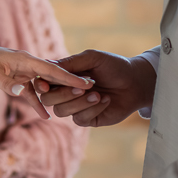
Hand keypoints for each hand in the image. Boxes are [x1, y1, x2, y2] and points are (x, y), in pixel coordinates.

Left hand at [0, 46, 93, 118]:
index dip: (70, 77)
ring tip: (75, 102)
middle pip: (54, 75)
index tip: (87, 82)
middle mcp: (28, 64)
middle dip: (71, 83)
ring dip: (58, 93)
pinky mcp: (19, 79)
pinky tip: (45, 116)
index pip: (52, 69)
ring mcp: (25, 71)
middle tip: (91, 89)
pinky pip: (33, 92)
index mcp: (26, 59)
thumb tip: (22, 92)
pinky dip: (38, 103)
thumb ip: (8, 84)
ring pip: (46, 84)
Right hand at [36, 50, 154, 126]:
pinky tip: (105, 100)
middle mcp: (66, 93)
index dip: (42, 85)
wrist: (135, 82)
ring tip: (98, 93)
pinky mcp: (87, 119)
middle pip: (48, 100)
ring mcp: (75, 107)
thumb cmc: (113, 66)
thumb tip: (48, 65)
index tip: (46, 85)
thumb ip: (71, 62)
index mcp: (63, 77)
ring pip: (61, 111)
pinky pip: (79, 119)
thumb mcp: (92, 58)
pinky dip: (92, 109)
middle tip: (82, 88)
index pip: (44, 82)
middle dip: (63, 94)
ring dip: (79, 103)